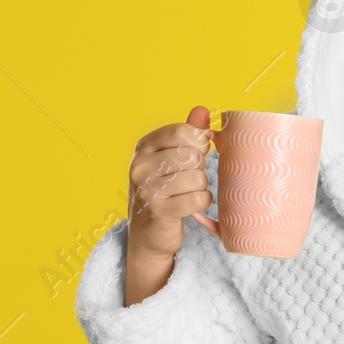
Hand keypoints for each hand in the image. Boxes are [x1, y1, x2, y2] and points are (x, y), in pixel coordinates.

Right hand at [124, 106, 213, 304]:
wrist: (147, 234)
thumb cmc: (165, 190)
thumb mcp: (171, 158)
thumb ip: (188, 133)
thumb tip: (203, 110)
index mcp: (144, 147)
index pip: (182, 131)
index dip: (198, 143)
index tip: (195, 154)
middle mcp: (140, 165)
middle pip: (192, 155)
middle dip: (199, 168)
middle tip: (187, 179)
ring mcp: (147, 189)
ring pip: (198, 177)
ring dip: (200, 187)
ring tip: (186, 193)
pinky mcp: (159, 212)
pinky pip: (199, 198)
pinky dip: (202, 202)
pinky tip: (190, 205)